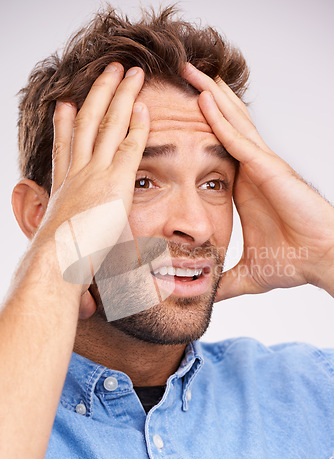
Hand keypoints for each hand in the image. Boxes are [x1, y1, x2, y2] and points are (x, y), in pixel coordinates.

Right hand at [35, 63, 148, 316]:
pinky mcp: (113, 183)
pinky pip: (128, 146)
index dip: (66, 125)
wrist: (55, 273)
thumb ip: (83, 270)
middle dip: (97, 96)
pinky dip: (136, 124)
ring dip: (117, 96)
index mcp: (66, 190)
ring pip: (106, 126)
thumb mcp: (70, 259)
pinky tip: (146, 105)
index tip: (66, 105)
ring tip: (127, 71)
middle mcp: (77, 175)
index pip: (67, 150)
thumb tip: (86, 304)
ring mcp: (94, 175)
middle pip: (86, 125)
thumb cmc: (59, 274)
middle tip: (107, 73)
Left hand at [183, 63, 333, 298]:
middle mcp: (251, 170)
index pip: (216, 152)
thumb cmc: (296, 261)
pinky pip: (239, 139)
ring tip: (189, 72)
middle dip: (203, 101)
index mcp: (244, 189)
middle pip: (223, 126)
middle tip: (180, 77)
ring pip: (231, 123)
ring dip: (209, 97)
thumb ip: (225, 282)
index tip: (175, 119)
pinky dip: (220, 118)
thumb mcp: (248, 273)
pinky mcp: (269, 168)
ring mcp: (261, 165)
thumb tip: (206, 295)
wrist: (323, 260)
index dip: (199, 131)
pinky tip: (203, 99)